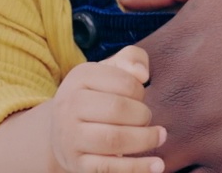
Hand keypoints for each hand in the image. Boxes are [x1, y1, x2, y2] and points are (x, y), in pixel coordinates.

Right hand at [51, 46, 165, 172]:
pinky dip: (137, 168)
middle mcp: (70, 106)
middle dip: (142, 115)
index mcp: (79, 77)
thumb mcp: (109, 71)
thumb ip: (131, 59)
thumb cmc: (96, 96)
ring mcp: (71, 137)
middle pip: (117, 109)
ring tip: (159, 137)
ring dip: (144, 140)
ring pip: (114, 139)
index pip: (122, 81)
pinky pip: (110, 168)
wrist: (61, 132)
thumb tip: (142, 73)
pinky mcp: (78, 164)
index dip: (139, 91)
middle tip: (147, 118)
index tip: (140, 97)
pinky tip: (157, 165)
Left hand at [118, 0, 221, 172]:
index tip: (134, 90)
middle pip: (120, 133)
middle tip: (150, 124)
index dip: (114, 90)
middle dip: (126, 131)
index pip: (107, 85)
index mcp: (167, 53)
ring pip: (153, 164)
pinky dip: (202, 172)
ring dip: (156, 158)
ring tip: (183, 143)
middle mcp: (179, 100)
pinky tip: (216, 158)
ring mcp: (208, 140)